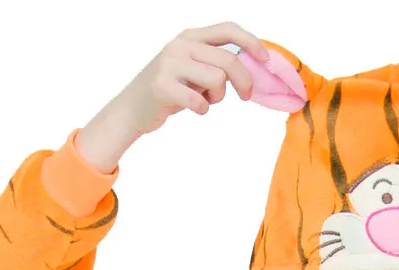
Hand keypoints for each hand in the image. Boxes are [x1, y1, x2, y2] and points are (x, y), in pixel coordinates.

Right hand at [117, 21, 269, 135]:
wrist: (133, 108)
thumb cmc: (170, 89)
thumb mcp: (192, 67)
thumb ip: (215, 62)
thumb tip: (251, 65)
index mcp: (190, 37)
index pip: (227, 30)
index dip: (251, 42)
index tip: (265, 59)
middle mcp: (181, 45)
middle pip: (229, 61)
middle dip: (245, 82)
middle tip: (246, 96)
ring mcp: (170, 64)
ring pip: (217, 80)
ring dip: (217, 97)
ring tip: (204, 99)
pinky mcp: (163, 86)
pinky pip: (200, 101)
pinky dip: (202, 109)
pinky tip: (194, 108)